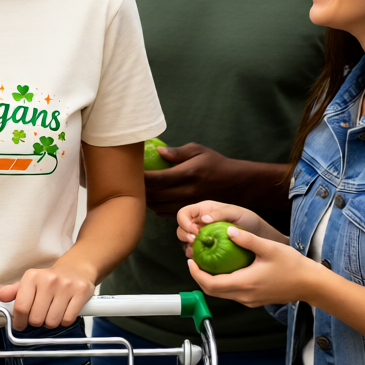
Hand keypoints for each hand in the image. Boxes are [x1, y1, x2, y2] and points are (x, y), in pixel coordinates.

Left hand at [0, 259, 95, 330]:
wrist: (76, 269)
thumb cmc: (48, 280)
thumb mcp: (28, 283)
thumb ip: (10, 291)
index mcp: (32, 276)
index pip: (21, 308)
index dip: (19, 321)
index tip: (20, 324)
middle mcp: (49, 279)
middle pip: (36, 318)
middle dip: (36, 321)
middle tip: (39, 314)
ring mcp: (66, 286)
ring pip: (52, 322)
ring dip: (50, 322)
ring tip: (51, 311)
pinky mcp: (81, 292)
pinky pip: (68, 319)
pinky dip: (64, 320)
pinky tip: (63, 311)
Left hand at [144, 144, 283, 214]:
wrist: (235, 184)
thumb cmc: (215, 163)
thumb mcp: (198, 150)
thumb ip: (177, 152)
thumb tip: (158, 152)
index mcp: (188, 174)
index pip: (158, 179)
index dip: (141, 176)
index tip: (132, 169)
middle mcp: (186, 192)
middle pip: (154, 195)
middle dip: (139, 188)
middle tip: (130, 179)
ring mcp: (187, 204)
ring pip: (157, 207)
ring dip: (145, 199)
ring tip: (138, 188)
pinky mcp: (188, 212)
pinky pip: (165, 213)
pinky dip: (154, 207)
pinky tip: (151, 198)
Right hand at [176, 201, 274, 256]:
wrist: (259, 237)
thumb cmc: (248, 220)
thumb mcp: (236, 212)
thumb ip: (220, 214)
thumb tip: (204, 219)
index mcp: (202, 211)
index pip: (183, 214)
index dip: (184, 222)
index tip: (195, 231)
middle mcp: (199, 224)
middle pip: (181, 229)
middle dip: (185, 236)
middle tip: (196, 241)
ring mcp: (203, 237)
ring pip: (186, 243)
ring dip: (189, 248)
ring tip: (199, 253)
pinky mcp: (208, 250)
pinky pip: (197, 254)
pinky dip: (198, 258)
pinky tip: (204, 261)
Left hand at [186, 225, 321, 307]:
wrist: (311, 284)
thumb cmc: (293, 266)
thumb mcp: (269, 248)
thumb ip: (247, 239)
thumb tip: (229, 230)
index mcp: (245, 284)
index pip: (212, 284)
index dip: (197, 274)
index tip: (191, 260)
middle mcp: (245, 296)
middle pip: (213, 291)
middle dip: (200, 277)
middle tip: (195, 260)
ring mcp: (250, 300)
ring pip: (223, 294)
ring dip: (211, 280)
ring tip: (207, 262)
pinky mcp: (255, 300)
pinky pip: (233, 293)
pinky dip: (223, 283)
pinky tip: (224, 268)